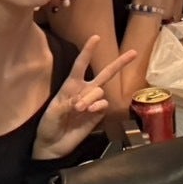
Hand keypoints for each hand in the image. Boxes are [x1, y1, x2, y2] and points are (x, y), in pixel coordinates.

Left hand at [33, 36, 133, 159]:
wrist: (53, 146)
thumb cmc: (48, 126)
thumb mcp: (52, 113)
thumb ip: (66, 104)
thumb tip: (81, 102)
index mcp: (70, 86)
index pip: (80, 65)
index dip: (88, 51)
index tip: (96, 37)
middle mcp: (84, 91)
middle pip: (105, 73)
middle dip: (119, 63)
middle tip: (134, 52)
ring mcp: (93, 103)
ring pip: (100, 91)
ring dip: (90, 98)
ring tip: (79, 109)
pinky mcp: (98, 115)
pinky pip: (104, 104)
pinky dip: (98, 106)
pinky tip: (90, 112)